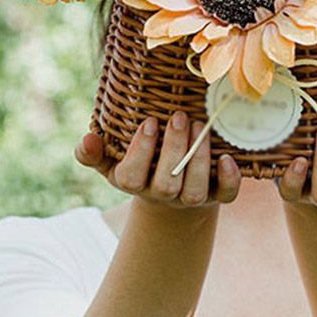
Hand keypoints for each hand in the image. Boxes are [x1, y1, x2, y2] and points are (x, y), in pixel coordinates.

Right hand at [75, 111, 241, 209]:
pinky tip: (228, 157)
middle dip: (174, 149)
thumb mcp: (111, 160)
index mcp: (134, 183)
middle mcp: (162, 195)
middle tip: (179, 117)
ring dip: (199, 159)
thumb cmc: (138, 165)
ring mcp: (189, 198)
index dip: (140, 151)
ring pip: (195, 191)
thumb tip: (87, 138)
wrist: (171, 190)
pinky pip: (226, 196)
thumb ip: (93, 153)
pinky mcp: (216, 197)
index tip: (149, 122)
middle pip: (166, 183)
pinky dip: (230, 179)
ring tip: (201, 126)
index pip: (131, 177)